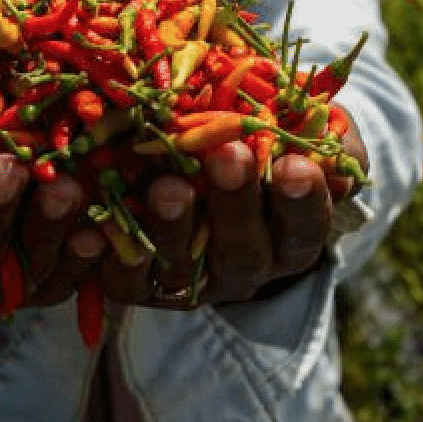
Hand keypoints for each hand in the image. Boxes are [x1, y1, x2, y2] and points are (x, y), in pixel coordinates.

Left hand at [112, 106, 368, 308]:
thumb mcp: (304, 136)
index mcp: (291, 236)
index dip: (303, 200)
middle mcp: (244, 267)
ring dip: (172, 227)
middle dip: (236, 203)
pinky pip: (120, 279)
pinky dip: (105, 253)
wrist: (206, 175)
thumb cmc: (267, 144)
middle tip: (229, 156)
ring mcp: (191, 280)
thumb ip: (326, 137)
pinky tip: (91, 226)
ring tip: (164, 186)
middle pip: (244, 251)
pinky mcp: (139, 285)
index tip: (299, 165)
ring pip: (182, 267)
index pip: (305, 225)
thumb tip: (331, 143)